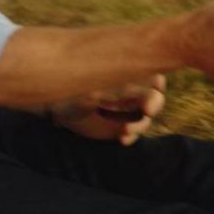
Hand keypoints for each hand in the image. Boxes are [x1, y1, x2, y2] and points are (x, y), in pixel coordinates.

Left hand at [51, 75, 166, 145]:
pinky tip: (122, 138)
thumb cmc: (76, 89)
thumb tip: (147, 95)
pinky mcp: (119, 127)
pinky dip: (130, 137)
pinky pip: (132, 134)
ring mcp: (126, 111)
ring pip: (145, 119)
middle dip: (153, 106)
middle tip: (146, 111)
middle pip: (155, 98)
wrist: (57, 106)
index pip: (153, 77)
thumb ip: (122, 90)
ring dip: (139, 125)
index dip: (156, 84)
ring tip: (125, 130)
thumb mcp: (99, 89)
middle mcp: (131, 93)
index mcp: (128, 75)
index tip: (150, 92)